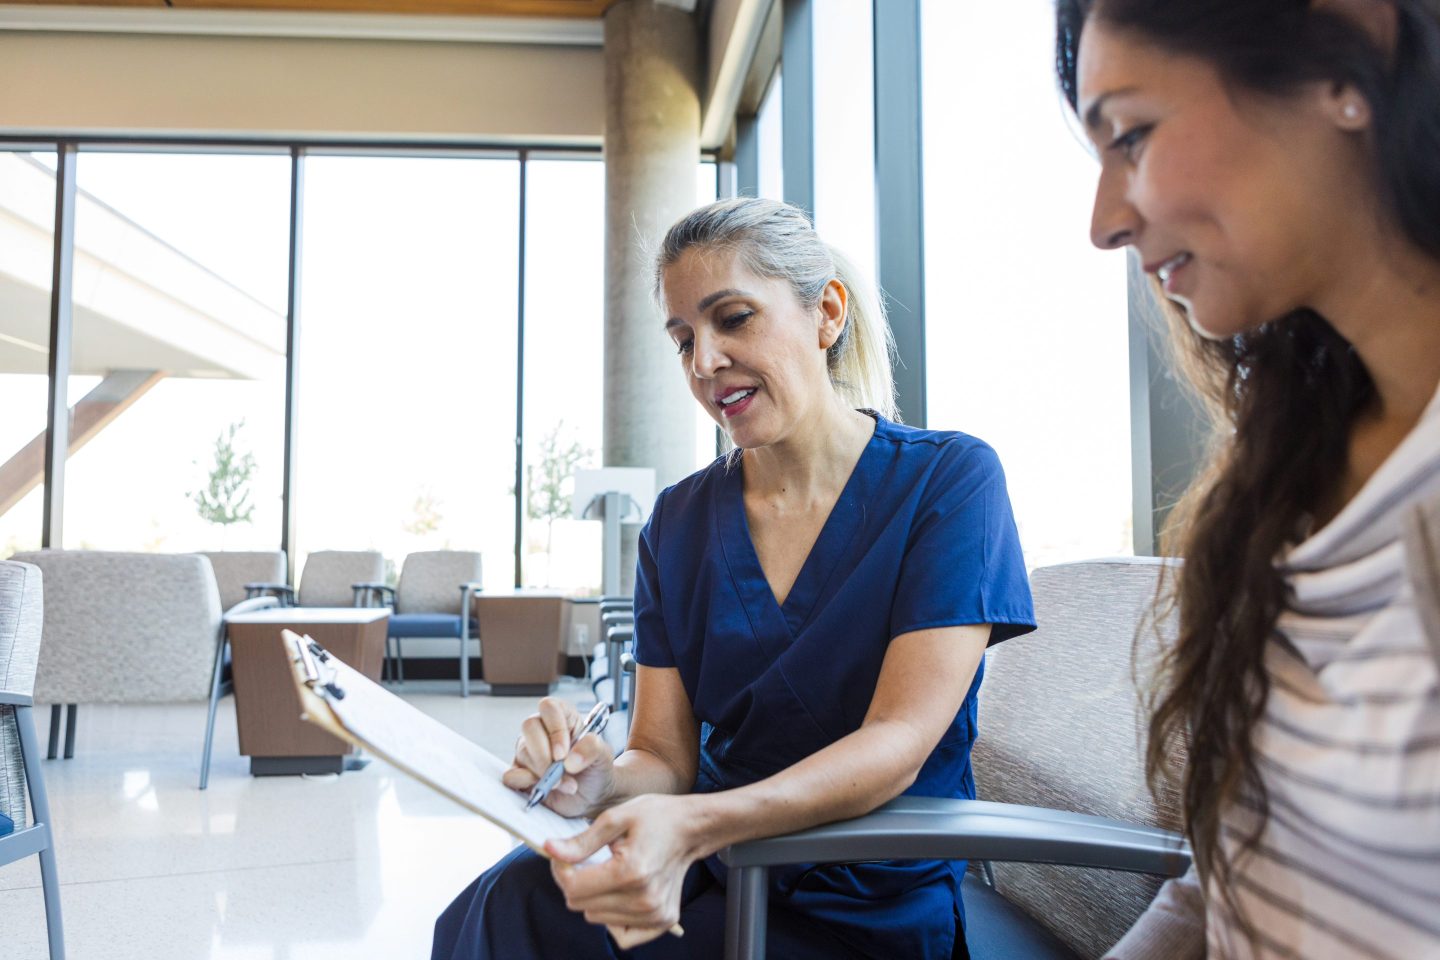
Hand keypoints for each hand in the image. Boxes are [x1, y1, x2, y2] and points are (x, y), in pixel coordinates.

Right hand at [501, 697, 614, 817]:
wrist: (593, 796)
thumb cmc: (596, 769)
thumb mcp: (604, 755)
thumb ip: (592, 748)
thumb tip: (569, 760)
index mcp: (563, 717)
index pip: (549, 707)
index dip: (555, 729)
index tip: (563, 753)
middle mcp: (542, 730)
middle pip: (529, 727)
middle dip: (544, 753)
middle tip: (561, 772)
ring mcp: (528, 751)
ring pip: (522, 752)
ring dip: (543, 773)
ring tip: (565, 784)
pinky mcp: (520, 773)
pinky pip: (511, 775)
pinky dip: (527, 785)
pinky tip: (545, 790)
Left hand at [546, 794, 698, 946]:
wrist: (692, 828)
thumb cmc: (657, 818)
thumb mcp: (616, 817)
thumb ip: (582, 841)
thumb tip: (550, 850)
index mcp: (631, 872)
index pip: (574, 888)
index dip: (561, 871)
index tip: (563, 856)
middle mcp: (644, 900)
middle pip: (581, 906)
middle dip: (576, 882)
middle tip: (588, 861)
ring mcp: (654, 914)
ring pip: (596, 918)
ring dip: (595, 898)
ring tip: (612, 873)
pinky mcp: (661, 922)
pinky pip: (621, 934)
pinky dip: (613, 918)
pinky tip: (620, 896)